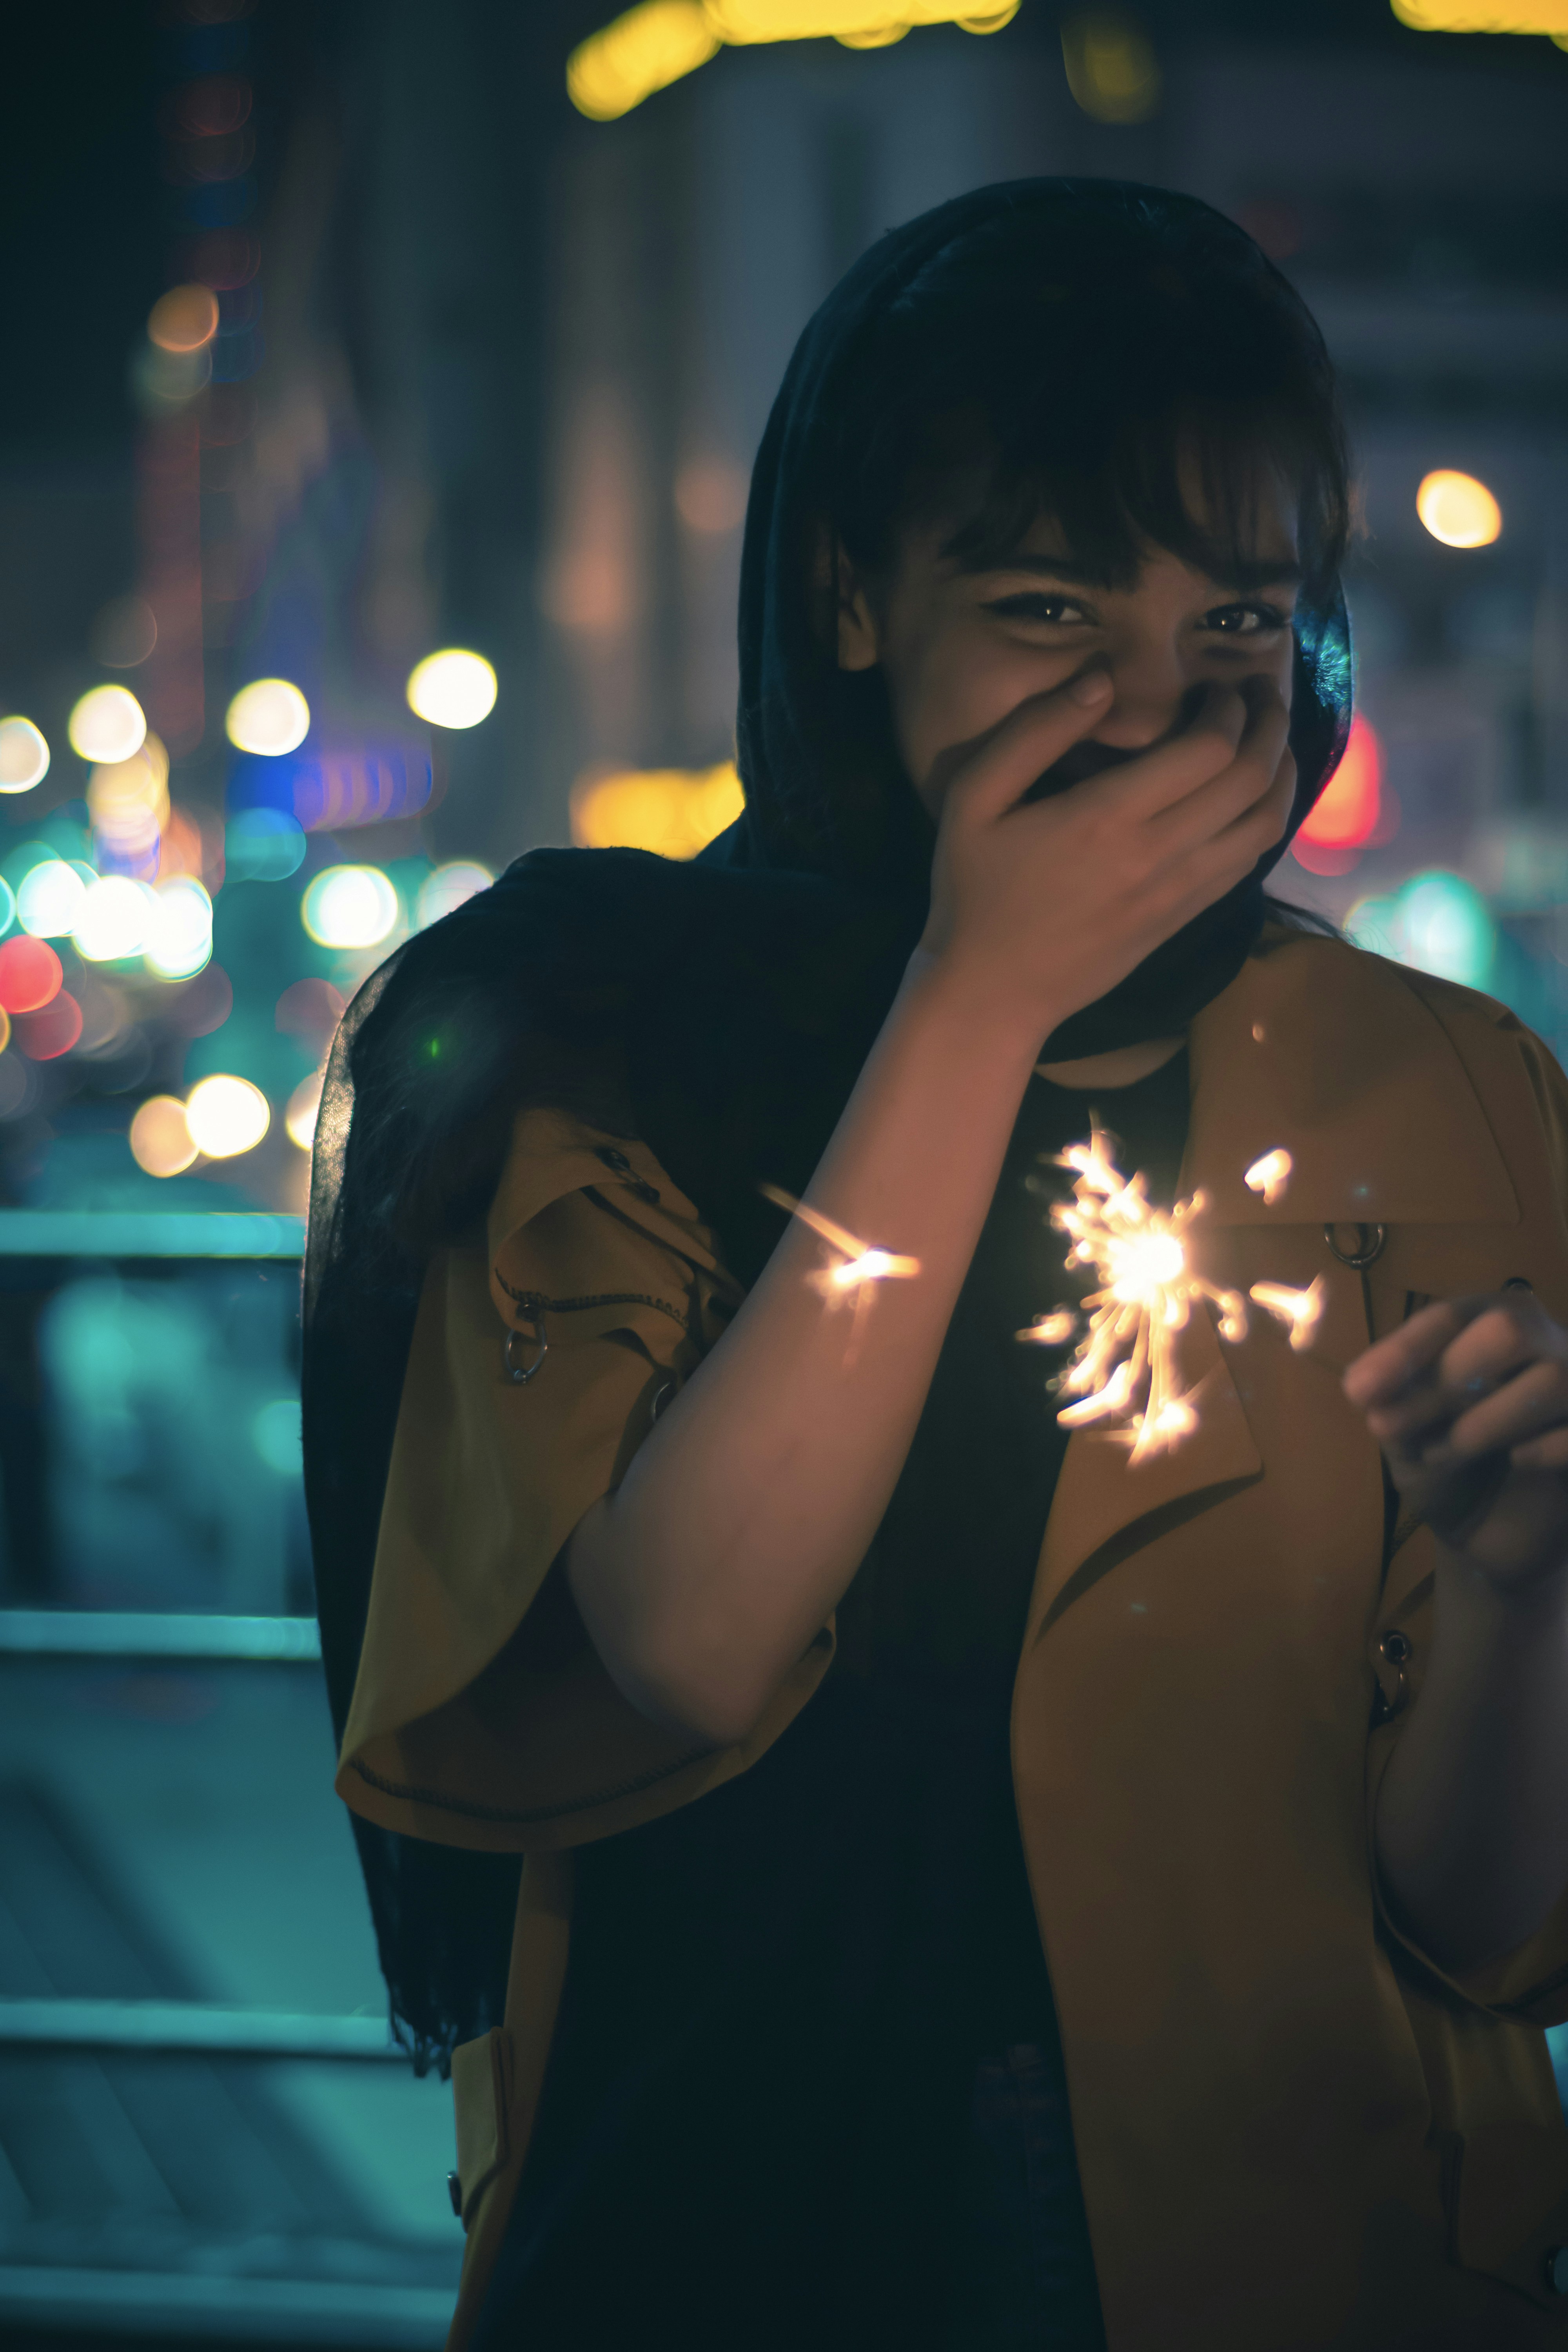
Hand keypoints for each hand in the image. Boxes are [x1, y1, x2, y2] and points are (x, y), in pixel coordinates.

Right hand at [918, 672, 1294, 1041]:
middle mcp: (1159, 853)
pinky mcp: (1182, 918)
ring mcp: (1178, 892)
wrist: (992, 992)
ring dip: (1281, 773)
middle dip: (1269, 724)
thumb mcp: (974, 799)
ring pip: (1264, 824)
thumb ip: (1034, 733)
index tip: (1218, 685)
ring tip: (1271, 740)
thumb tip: (1101, 679)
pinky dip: (1266, 821)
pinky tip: (1255, 798)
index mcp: (1109, 816)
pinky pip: (1248, 863)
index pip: (1209, 748)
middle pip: (1250, 779)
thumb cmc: (975, 891)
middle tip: (1262, 694)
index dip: (1229, 706)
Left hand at [1344, 1294, 1567, 1587]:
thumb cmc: (1444, 1470)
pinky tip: (1517, 1462)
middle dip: (1448, 1379)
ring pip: (1552, 1379)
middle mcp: (1538, 1344)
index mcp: (1483, 1328)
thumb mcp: (1405, 1440)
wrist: (1490, 1533)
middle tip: (1399, 1428)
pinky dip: (1544, 1449)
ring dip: (1486, 1422)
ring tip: (1447, 1452)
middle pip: (1509, 1327)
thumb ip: (1392, 1408)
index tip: (1359, 1390)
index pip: (1449, 1316)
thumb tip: (1368, 1390)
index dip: (1405, 1349)